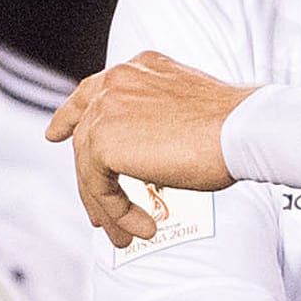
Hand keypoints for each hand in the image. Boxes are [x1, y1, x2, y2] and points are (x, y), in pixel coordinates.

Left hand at [45, 50, 253, 247]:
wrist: (243, 128)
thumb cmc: (232, 123)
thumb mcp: (186, 107)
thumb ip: (155, 117)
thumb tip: (141, 150)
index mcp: (140, 68)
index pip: (92, 91)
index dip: (69, 115)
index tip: (57, 132)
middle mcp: (118, 82)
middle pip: (86, 137)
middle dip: (91, 179)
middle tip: (99, 212)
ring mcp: (107, 109)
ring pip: (90, 168)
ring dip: (110, 207)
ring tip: (129, 232)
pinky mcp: (103, 142)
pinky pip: (99, 188)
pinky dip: (119, 212)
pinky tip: (144, 225)